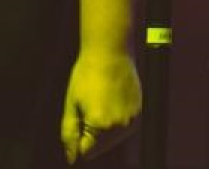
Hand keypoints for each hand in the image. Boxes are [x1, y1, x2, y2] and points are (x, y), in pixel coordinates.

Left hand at [60, 48, 139, 163]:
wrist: (111, 51)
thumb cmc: (87, 74)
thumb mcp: (71, 104)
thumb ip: (69, 134)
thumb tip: (71, 158)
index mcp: (100, 126)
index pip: (86, 152)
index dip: (78, 139)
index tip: (78, 120)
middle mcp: (119, 127)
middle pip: (101, 149)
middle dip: (91, 136)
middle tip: (88, 107)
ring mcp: (132, 119)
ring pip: (114, 140)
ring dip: (105, 131)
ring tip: (100, 102)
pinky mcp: (139, 112)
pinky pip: (125, 128)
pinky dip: (117, 121)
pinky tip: (111, 102)